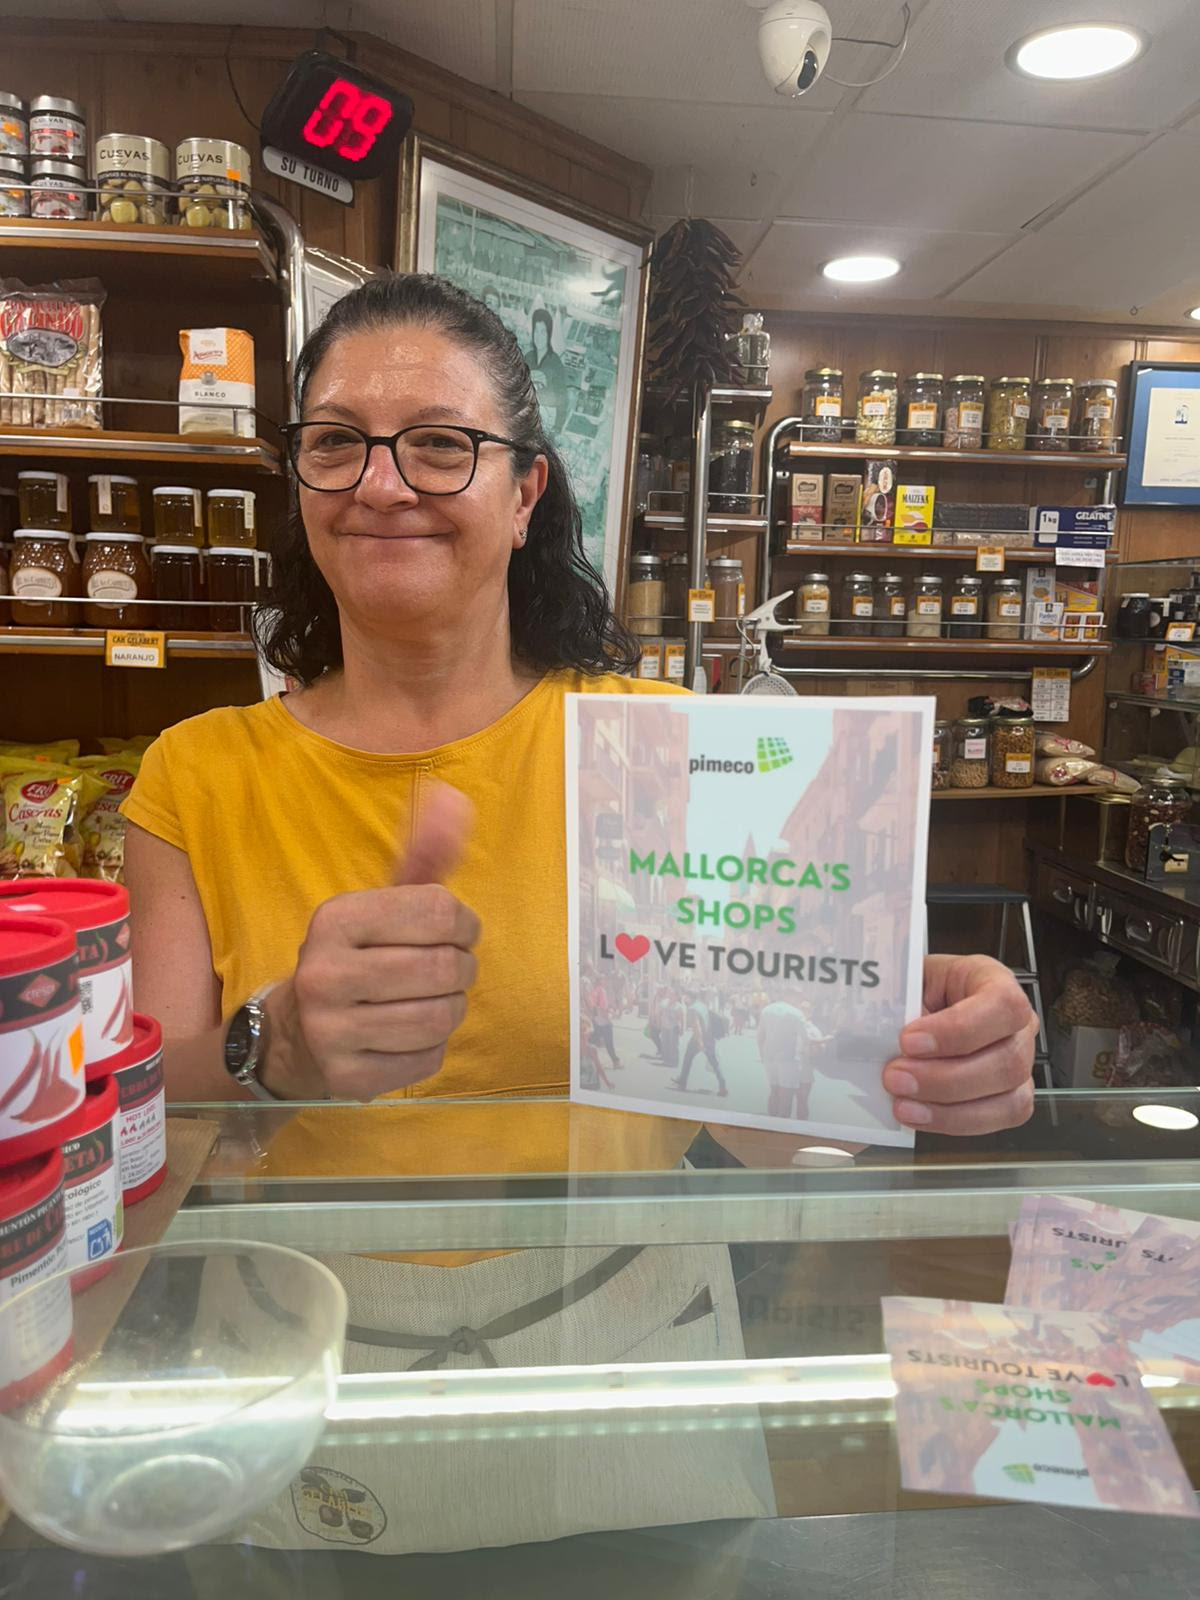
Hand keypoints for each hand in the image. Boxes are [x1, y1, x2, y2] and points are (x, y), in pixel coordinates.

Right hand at [263, 783, 478, 1100]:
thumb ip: (423, 857)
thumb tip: (455, 799)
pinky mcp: (347, 1079)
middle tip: (451, 971)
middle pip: (443, 969)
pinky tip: (408, 1036)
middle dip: (462, 969)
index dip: (465, 924)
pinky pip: (426, 1061)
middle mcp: (325, 973)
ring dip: (451, 1010)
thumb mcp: (381, 904)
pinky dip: (431, 1048)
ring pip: (439, 1018)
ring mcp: (331, 1031)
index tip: (456, 932)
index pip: (440, 911)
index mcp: (335, 918)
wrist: (292, 1035)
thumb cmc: (355, 958)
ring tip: (432, 1002)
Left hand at [883, 954, 1036, 1135]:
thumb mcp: (906, 984)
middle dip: (944, 1077)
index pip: (1001, 1004)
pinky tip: (918, 1116)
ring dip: (949, 1107)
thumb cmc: (915, 994)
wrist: (913, 1014)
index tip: (909, 1040)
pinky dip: (953, 1122)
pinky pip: (997, 1120)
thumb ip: (900, 1005)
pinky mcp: (1012, 1097)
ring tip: (902, 1103)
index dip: (958, 1029)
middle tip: (894, 1077)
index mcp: (993, 980)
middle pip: (1007, 1060)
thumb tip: (876, 1036)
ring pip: (1007, 1097)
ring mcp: (1021, 1063)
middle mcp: (1018, 1023)